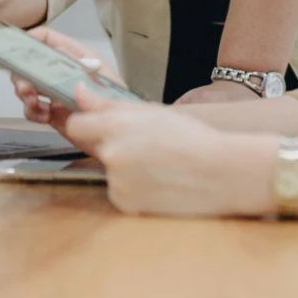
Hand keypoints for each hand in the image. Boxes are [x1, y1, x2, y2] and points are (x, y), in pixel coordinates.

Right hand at [11, 27, 120, 130]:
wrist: (120, 135)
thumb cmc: (119, 102)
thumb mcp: (103, 77)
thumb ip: (81, 65)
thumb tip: (59, 51)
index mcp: (76, 57)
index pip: (49, 39)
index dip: (32, 39)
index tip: (18, 45)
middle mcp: (63, 73)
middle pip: (32, 64)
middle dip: (22, 73)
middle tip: (24, 85)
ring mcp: (56, 93)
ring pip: (28, 86)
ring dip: (25, 93)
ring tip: (33, 101)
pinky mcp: (53, 114)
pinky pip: (33, 110)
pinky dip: (33, 112)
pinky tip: (43, 115)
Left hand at [62, 84, 269, 217]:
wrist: (222, 173)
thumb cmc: (193, 138)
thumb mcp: (152, 112)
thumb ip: (109, 104)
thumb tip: (78, 92)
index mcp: (117, 126)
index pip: (75, 125)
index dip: (85, 124)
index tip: (97, 126)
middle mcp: (112, 155)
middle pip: (93, 149)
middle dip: (109, 146)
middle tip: (143, 147)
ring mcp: (117, 183)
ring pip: (107, 172)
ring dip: (122, 169)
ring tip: (157, 166)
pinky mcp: (126, 205)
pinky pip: (119, 193)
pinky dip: (132, 189)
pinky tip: (158, 183)